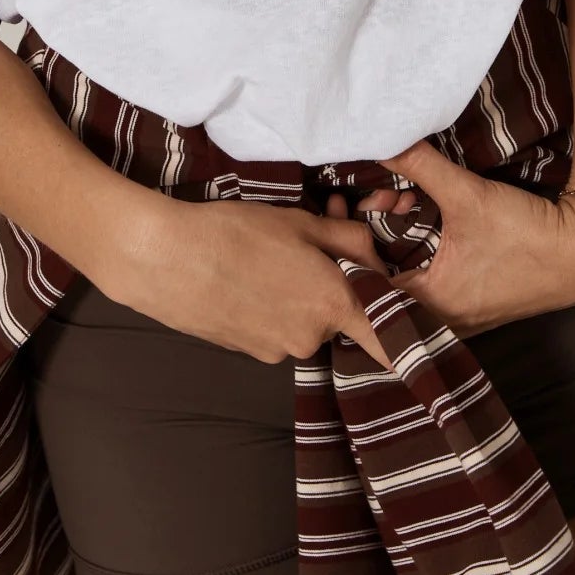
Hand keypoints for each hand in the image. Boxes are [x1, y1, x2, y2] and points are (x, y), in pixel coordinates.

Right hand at [93, 192, 396, 368]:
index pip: (386, 339)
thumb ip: (349, 240)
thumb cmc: (235, 231)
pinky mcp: (247, 353)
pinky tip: (242, 280)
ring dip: (294, 299)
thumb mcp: (300, 222)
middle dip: (329, 290)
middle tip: (301, 252)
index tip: (409, 323)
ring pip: (303, 323)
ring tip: (261, 262)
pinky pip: (274, 330)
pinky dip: (267, 310)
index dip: (400, 332)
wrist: (165, 257)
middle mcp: (311, 338)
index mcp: (333, 303)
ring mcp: (276, 351)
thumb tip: (375, 255)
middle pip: (338, 318)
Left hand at [325, 139, 574, 337]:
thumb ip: (419, 166)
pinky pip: (427, 281)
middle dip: (372, 234)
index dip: (349, 238)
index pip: (365, 278)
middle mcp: (439, 317)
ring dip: (396, 241)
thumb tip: (382, 138)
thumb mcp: (467, 194)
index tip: (344, 206)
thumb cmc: (528, 234)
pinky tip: (423, 220)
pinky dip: (417, 251)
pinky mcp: (471, 304)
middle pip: (382, 279)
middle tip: (382, 196)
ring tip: (403, 200)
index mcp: (430, 301)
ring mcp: (456, 314)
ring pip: (405, 279)